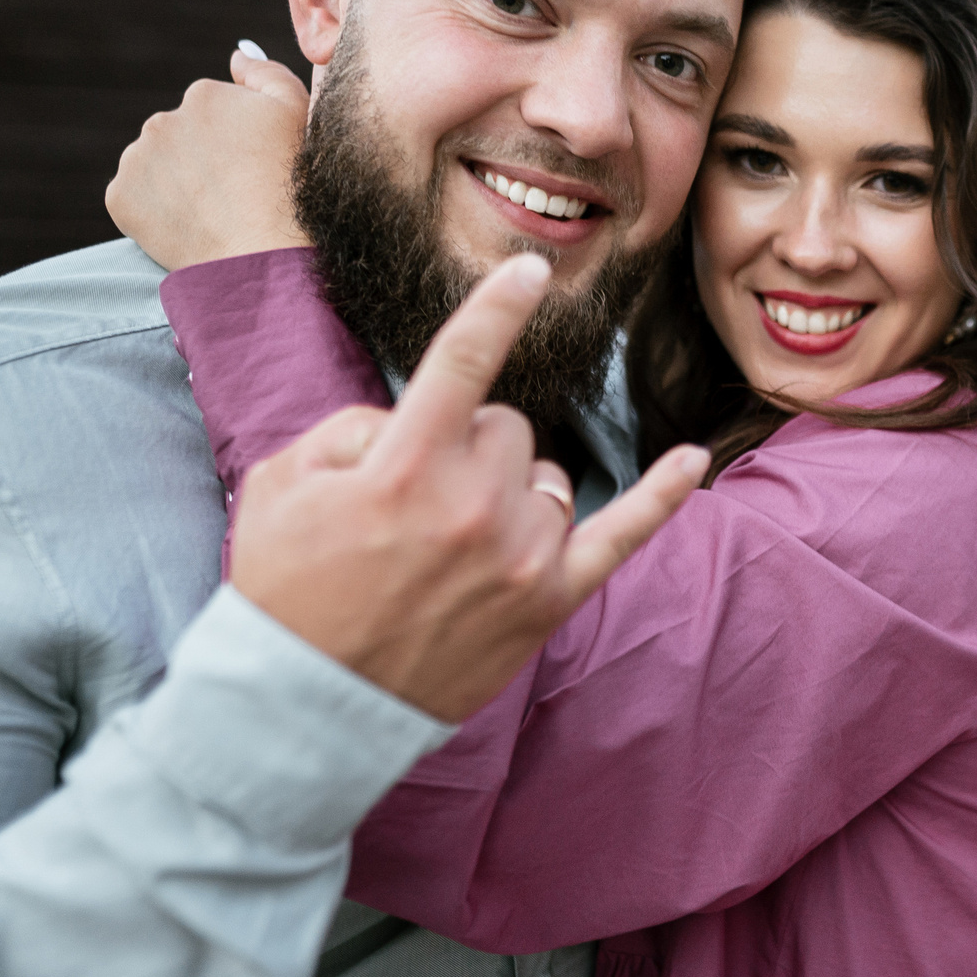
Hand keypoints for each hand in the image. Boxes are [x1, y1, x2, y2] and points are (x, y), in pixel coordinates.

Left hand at [107, 45, 312, 270]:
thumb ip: (266, 72)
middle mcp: (162, 119)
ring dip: (175, 184)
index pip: (211, 116)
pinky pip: (134, 200)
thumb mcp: (296, 112)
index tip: (252, 170)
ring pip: (155, 168)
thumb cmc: (291, 182)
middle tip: (232, 195)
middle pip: (179, 139)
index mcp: (203, 94)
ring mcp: (137, 159)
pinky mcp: (120, 197)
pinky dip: (154, 213)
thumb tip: (237, 53)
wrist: (265, 253)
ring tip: (211, 214)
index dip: (235, 145)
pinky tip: (187, 226)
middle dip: (199, 161)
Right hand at [230, 256, 711, 720]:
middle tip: (411, 507)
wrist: (306, 706)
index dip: (499, 307)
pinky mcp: (549, 603)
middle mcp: (475, 507)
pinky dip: (662, 496)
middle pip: (506, 427)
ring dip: (510, 488)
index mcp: (407, 466)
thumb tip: (416, 420)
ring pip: (546, 474)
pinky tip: (694, 459)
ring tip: (451, 543)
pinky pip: (622, 535)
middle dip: (465, 447)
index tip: (533, 270)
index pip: (466, 359)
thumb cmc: (287, 588)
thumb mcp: (282, 481)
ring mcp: (521, 558)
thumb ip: (355, 427)